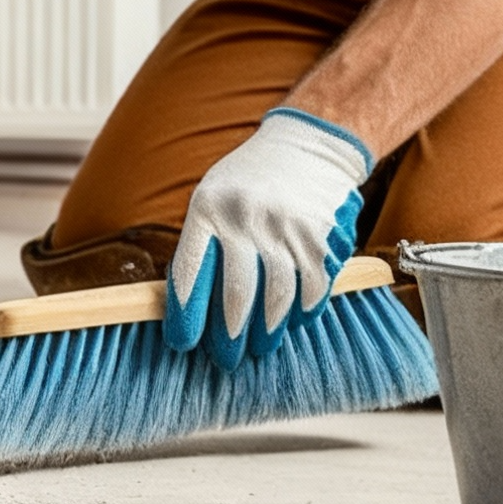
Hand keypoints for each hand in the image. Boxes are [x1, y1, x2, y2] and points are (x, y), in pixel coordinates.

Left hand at [164, 108, 372, 368]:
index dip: (185, 313)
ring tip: (260, 348)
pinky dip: (304, 309)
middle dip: (229, 334)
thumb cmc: (247, 180)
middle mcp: (244, 219)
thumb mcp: (210, 198)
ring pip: (277, 295)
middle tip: (226, 359)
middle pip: (236, 292)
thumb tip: (186, 302)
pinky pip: (313, 285)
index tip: (182, 343)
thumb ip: (201, 244)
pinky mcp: (320, 234)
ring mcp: (285, 228)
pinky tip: (295, 323)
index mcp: (206, 210)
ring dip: (268, 329)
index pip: (189, 272)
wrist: (308, 144)